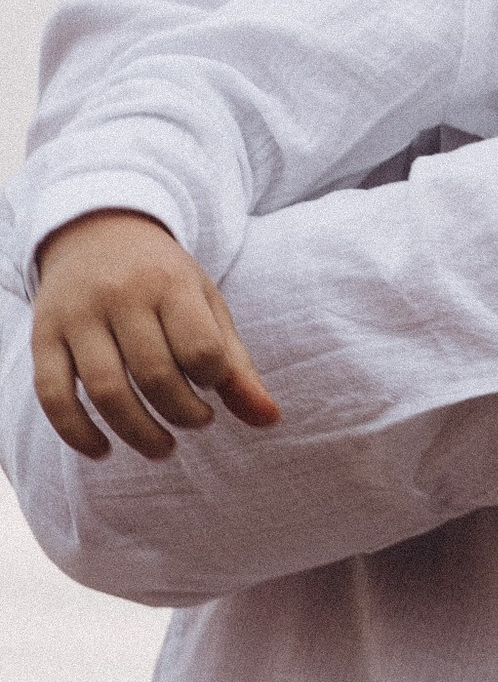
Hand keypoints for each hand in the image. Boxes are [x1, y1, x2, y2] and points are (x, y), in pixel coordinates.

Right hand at [30, 210, 282, 462]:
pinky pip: (54, 396)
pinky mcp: (43, 336)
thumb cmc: (163, 280)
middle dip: (185, 414)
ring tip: (163, 447)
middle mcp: (119, 296)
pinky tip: (103, 450)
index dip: (213, 380)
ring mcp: (77, 316)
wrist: (95, 231)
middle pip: (155, 376)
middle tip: (197, 420)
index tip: (212, 382)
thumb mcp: (207, 306)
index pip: (200, 350)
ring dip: (140, 434)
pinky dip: (77, 433)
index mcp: (169, 284)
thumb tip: (270, 420)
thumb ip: (237, 365)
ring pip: (106, 391)